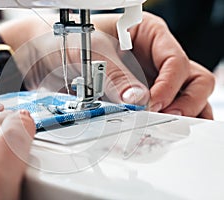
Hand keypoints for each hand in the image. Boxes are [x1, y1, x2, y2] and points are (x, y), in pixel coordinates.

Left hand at [0, 12, 214, 118]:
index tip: (153, 101)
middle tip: (168, 116)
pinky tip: (159, 129)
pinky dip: (165, 121)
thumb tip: (136, 100)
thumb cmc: (66, 40)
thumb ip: (116, 75)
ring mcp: (147, 79)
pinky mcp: (135, 98)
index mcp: (149, 35)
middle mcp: (153, 58)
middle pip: (191, 79)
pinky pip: (161, 110)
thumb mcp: (92, 51)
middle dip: (186, 100)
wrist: (43, 54)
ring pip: (184, 97)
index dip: (169, 83)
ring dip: (182, 113)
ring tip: (166, 126)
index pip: (175, 61)